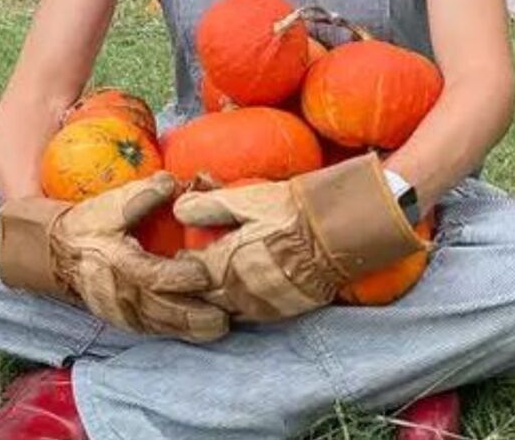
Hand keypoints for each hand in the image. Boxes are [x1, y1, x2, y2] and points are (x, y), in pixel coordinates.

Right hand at [0, 172, 227, 341]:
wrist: (58, 252)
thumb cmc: (89, 225)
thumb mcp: (110, 205)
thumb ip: (143, 194)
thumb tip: (173, 182)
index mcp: (119, 265)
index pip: (154, 276)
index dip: (181, 277)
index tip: (206, 273)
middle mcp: (122, 295)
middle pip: (163, 311)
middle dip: (195, 317)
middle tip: (226, 318)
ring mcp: (123, 311)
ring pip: (161, 325)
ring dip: (191, 329)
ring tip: (222, 327)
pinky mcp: (126, 319)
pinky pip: (155, 329)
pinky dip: (177, 331)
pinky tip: (201, 330)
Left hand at [174, 154, 427, 322]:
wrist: (336, 233)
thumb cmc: (288, 211)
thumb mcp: (245, 200)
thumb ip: (208, 206)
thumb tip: (178, 209)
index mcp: (226, 265)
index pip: (189, 274)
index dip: (180, 266)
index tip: (178, 257)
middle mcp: (239, 293)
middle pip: (204, 297)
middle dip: (195, 286)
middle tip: (191, 272)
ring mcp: (261, 306)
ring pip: (225, 310)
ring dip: (216, 298)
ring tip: (214, 281)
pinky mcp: (280, 312)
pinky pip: (248, 315)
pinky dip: (238, 305)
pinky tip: (239, 290)